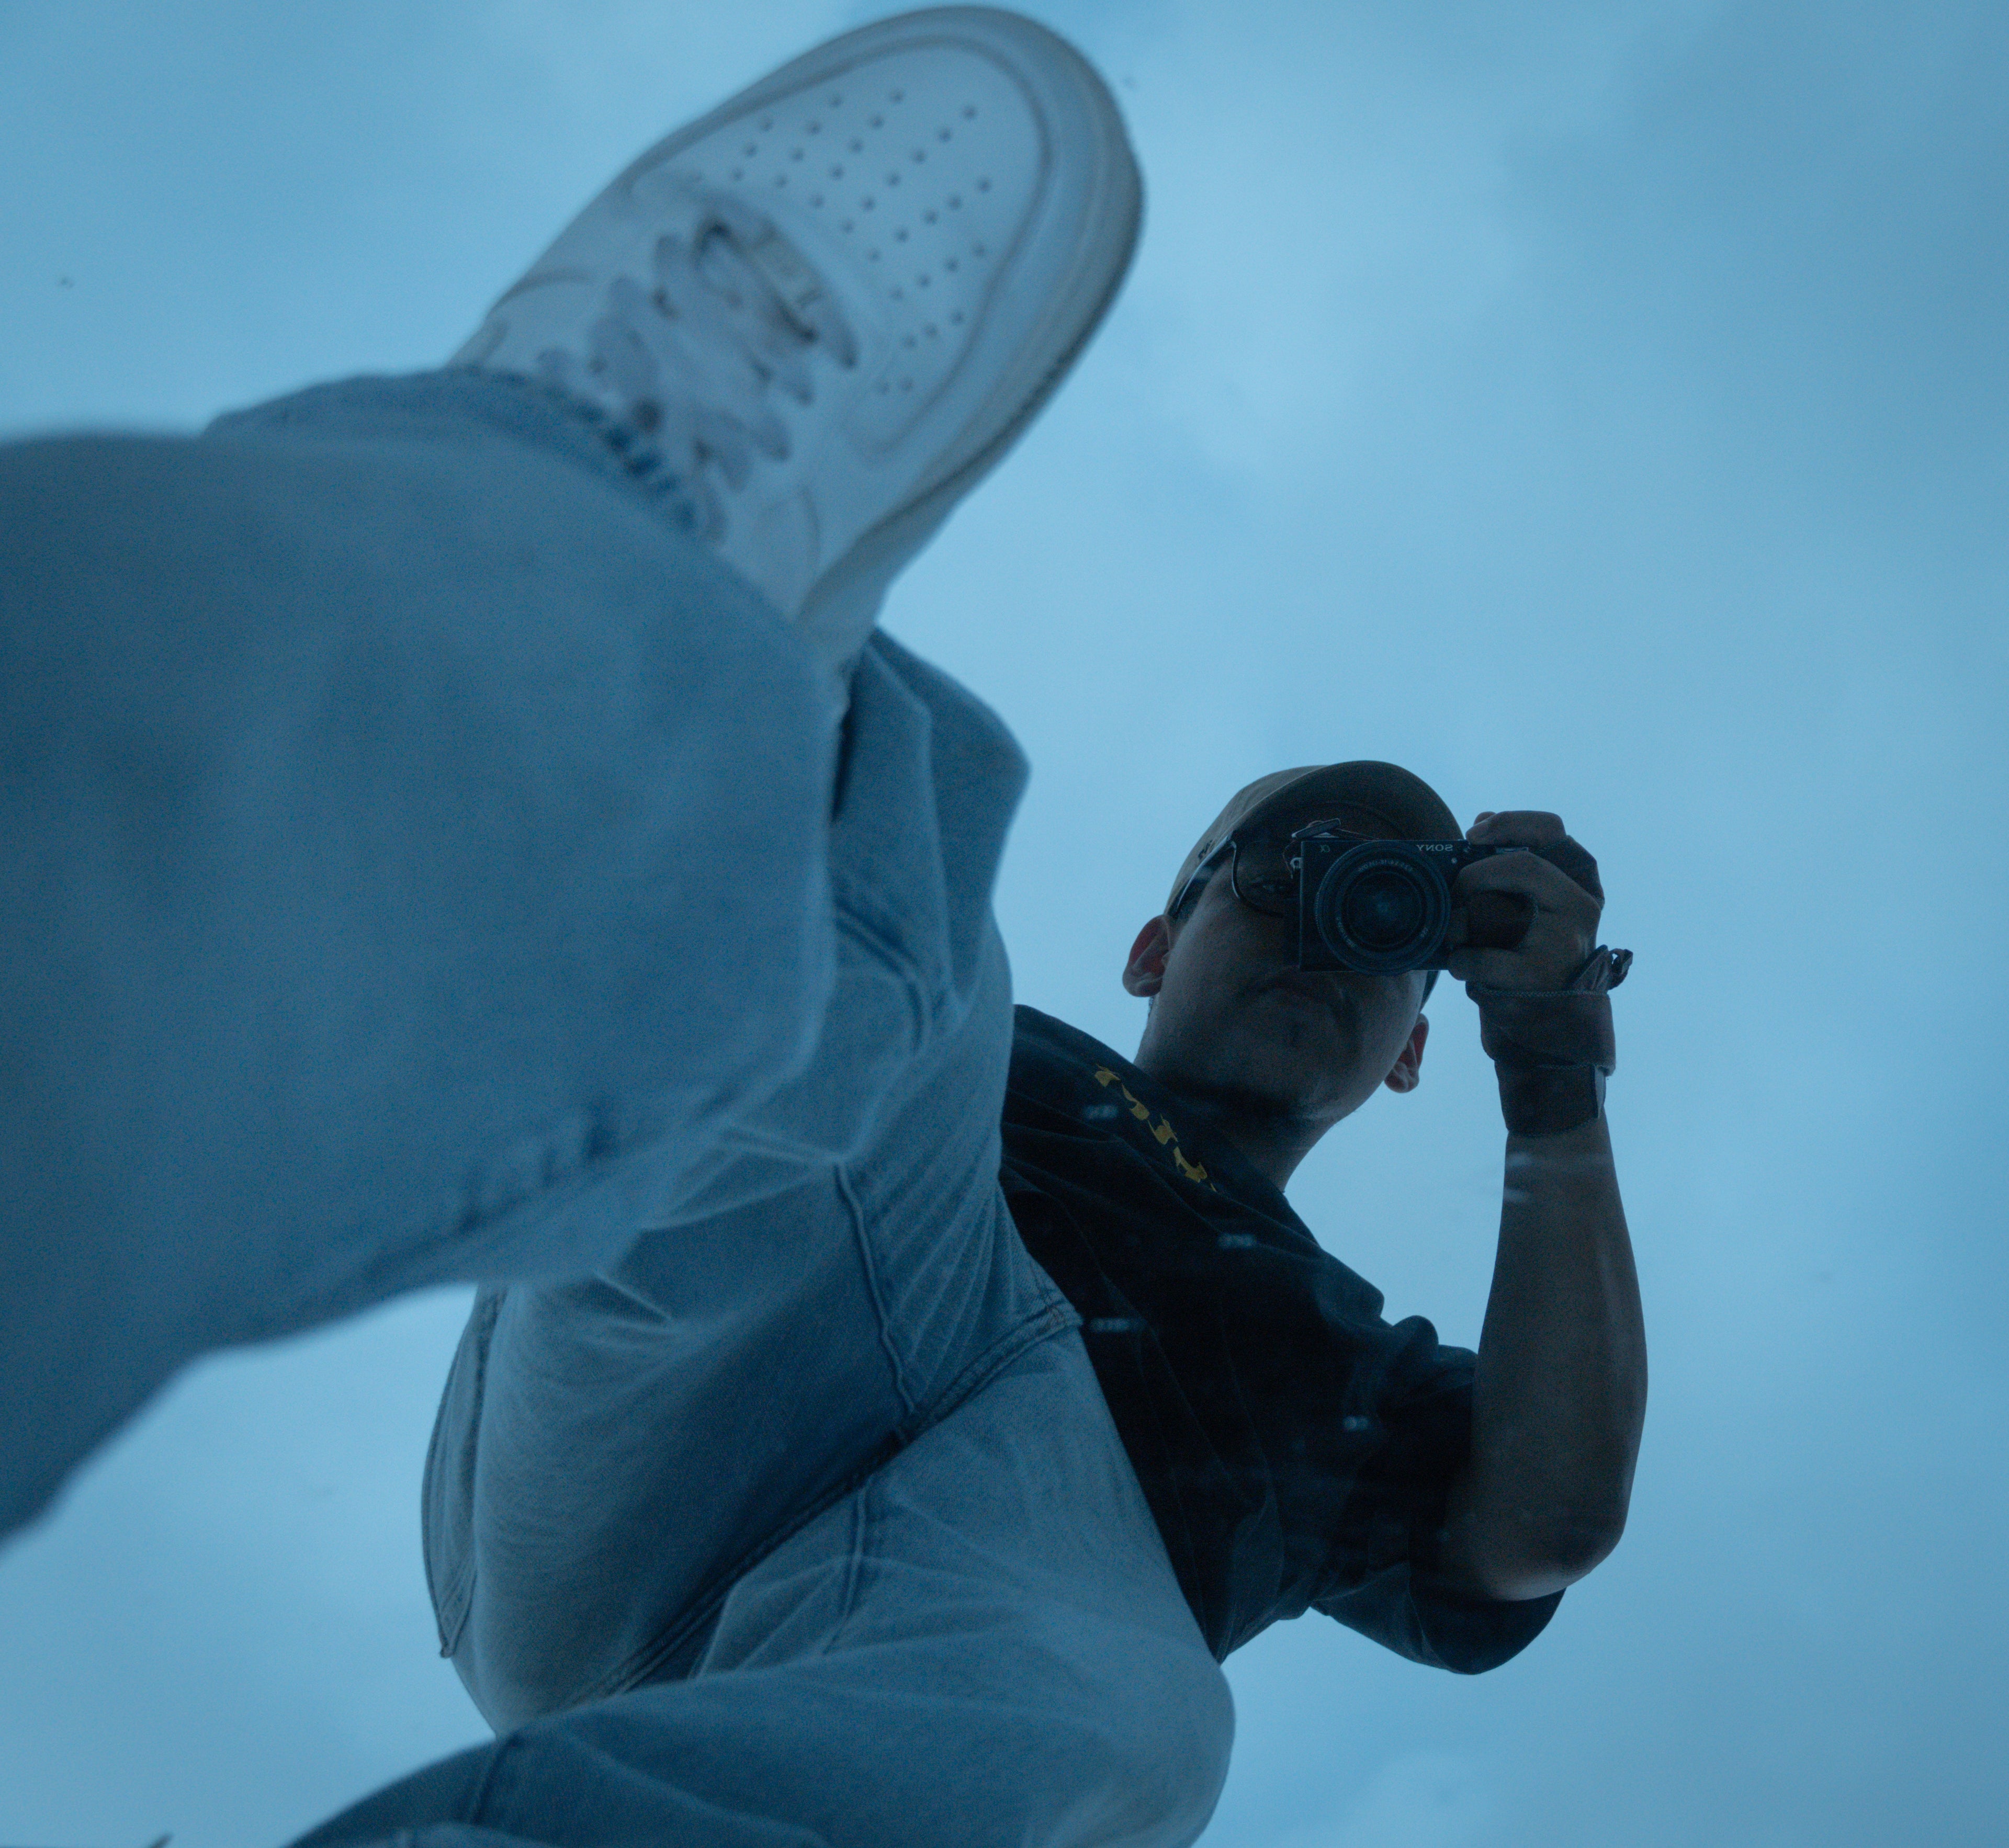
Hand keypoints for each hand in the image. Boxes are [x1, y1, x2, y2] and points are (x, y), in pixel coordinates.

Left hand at [1445, 810, 1602, 990]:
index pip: (1552, 831)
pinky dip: (1461, 959)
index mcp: (1581, 882)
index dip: (1509, 823)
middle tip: (1455, 891)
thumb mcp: (1536, 903)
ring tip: (1452, 932)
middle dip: (1475, 874)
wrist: (1551, 1018)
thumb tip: (1483, 820)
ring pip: (1502, 909)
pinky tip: (1461, 963)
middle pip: (1525, 865)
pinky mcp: (1538, 975)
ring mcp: (1564, 942)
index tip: (1474, 834)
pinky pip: (1483, 957)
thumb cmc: (1533, 950)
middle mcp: (1581, 907)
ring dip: (1460, 919)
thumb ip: (1515, 864)